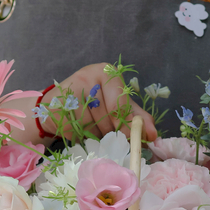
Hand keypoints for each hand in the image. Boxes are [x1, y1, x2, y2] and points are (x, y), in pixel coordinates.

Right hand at [37, 63, 157, 141]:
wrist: (57, 107)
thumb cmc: (93, 104)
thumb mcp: (117, 106)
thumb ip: (136, 117)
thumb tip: (153, 135)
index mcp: (108, 72)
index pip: (121, 104)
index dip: (125, 123)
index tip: (127, 135)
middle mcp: (89, 75)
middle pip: (107, 116)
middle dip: (110, 131)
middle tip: (106, 130)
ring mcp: (72, 88)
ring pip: (92, 125)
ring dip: (94, 134)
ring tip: (90, 126)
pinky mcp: (58, 104)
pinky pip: (76, 130)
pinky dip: (79, 136)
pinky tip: (76, 127)